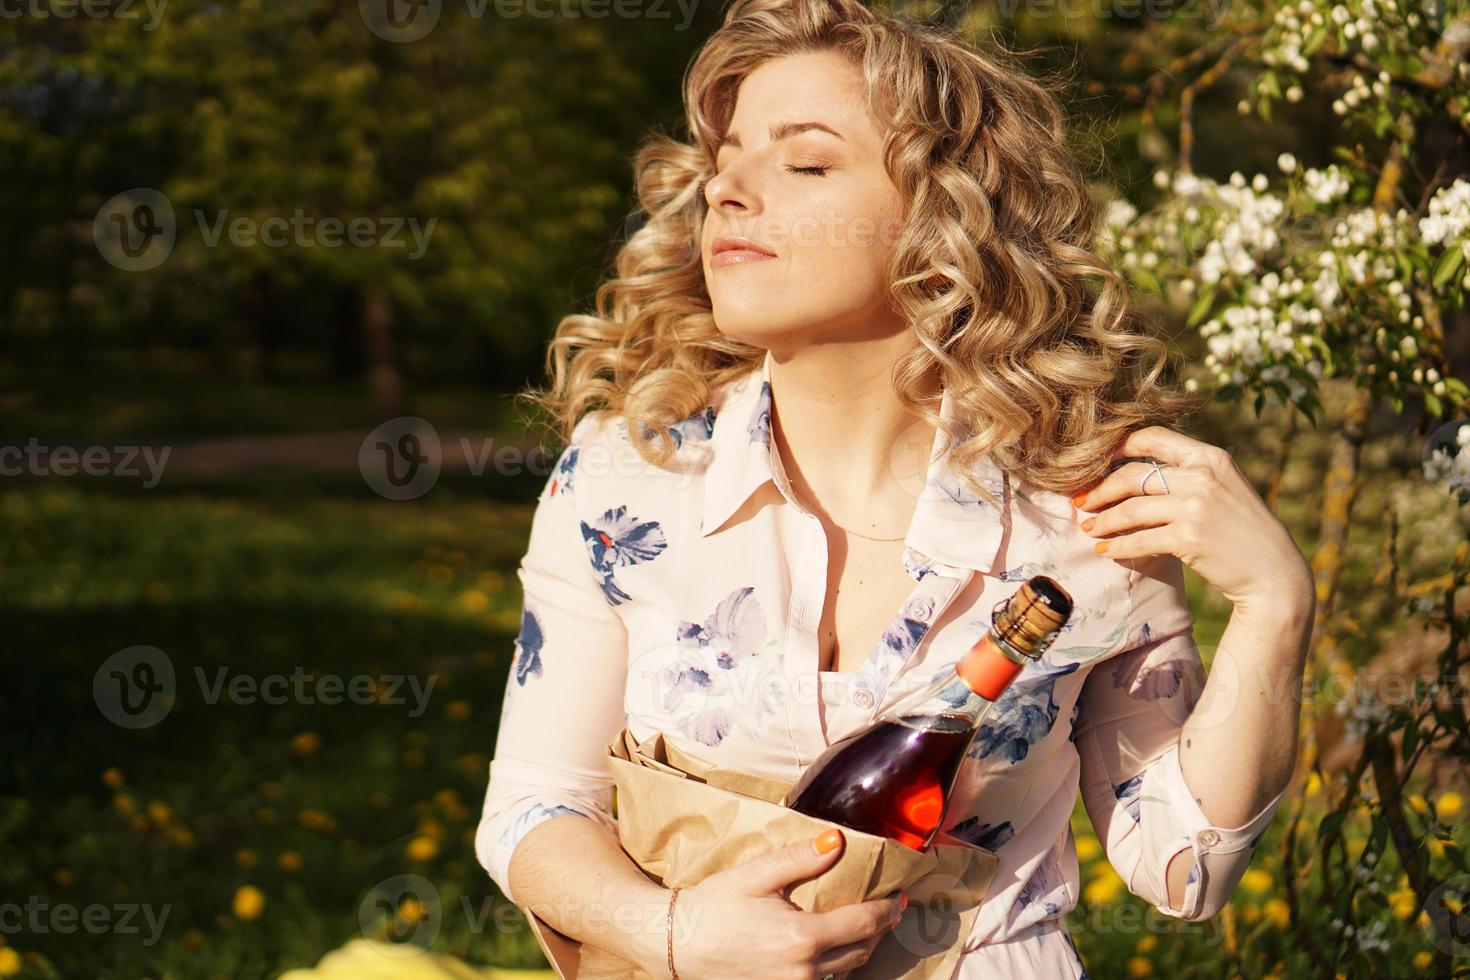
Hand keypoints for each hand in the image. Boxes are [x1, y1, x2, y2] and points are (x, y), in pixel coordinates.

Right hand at [668, 828, 905, 979]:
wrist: (676, 945)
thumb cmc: (713, 906)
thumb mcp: (756, 875)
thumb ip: (800, 859)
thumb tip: (838, 840)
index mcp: (802, 937)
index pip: (863, 923)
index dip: (888, 910)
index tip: (902, 897)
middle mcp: (804, 970)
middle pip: (861, 951)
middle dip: (880, 929)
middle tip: (892, 910)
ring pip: (845, 972)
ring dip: (861, 949)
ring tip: (869, 926)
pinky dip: (838, 965)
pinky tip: (836, 949)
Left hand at [1073, 425, 1313, 621]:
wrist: (1273, 573)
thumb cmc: (1244, 532)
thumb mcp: (1225, 489)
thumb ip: (1189, 476)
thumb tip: (1136, 475)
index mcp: (1210, 458)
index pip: (1153, 438)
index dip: (1119, 447)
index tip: (1096, 461)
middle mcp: (1202, 477)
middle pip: (1132, 475)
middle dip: (1100, 489)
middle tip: (1082, 502)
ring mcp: (1195, 507)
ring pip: (1130, 510)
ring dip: (1103, 521)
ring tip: (1088, 529)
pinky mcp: (1188, 538)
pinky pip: (1139, 540)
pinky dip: (1118, 547)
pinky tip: (1105, 551)